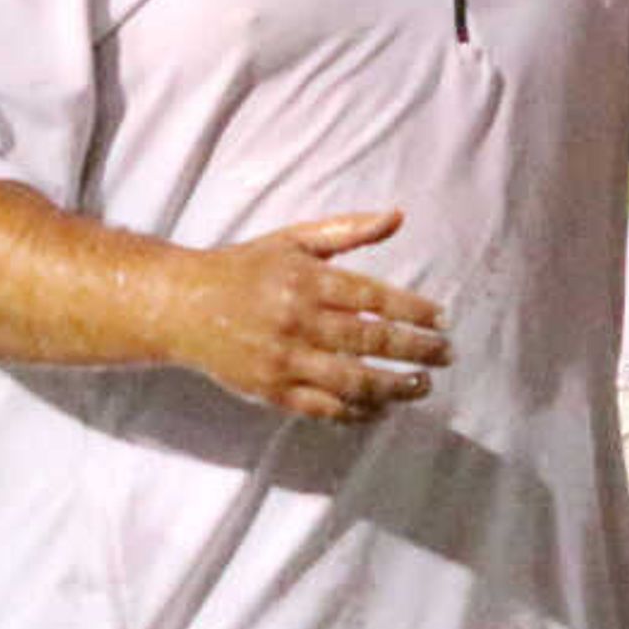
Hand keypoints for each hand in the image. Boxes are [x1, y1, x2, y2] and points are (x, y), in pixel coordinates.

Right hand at [158, 209, 450, 423]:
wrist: (181, 306)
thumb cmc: (243, 268)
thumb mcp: (293, 240)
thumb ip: (347, 230)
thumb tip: (398, 216)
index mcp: (305, 279)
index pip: (373, 298)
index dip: (414, 310)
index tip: (442, 319)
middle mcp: (296, 320)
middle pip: (370, 341)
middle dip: (416, 350)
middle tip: (446, 354)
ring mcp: (283, 360)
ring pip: (352, 381)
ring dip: (395, 386)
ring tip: (423, 384)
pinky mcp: (271, 392)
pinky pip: (323, 408)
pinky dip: (357, 412)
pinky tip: (382, 408)